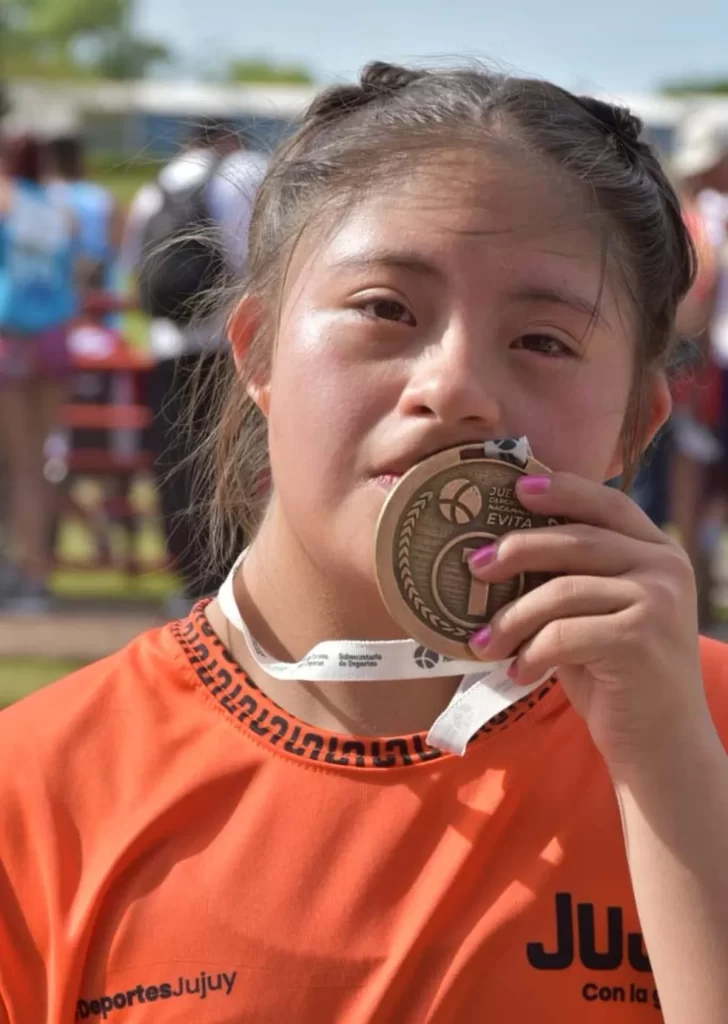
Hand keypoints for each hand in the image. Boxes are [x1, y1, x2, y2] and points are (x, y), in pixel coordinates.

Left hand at [467, 473, 709, 778]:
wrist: (662, 745)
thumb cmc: (618, 676)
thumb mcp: (600, 615)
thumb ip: (574, 578)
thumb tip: (500, 550)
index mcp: (658, 552)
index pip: (608, 504)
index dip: (563, 491)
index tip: (517, 487)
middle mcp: (665, 568)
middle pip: (575, 540)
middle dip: (517, 549)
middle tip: (474, 566)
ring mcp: (658, 602)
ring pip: (561, 591)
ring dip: (512, 617)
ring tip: (483, 642)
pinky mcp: (640, 639)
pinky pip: (563, 633)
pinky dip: (531, 653)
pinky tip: (518, 672)